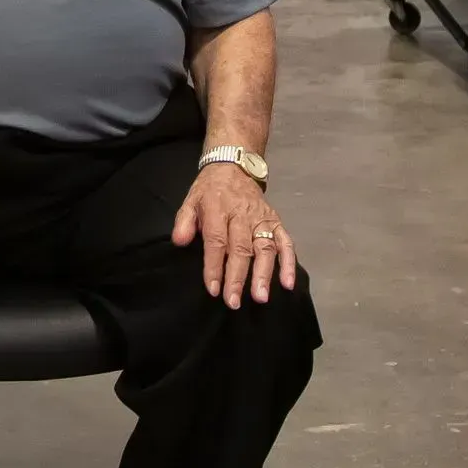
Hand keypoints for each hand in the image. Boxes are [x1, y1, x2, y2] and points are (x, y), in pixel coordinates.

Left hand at [172, 165, 296, 308]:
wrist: (233, 166)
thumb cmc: (210, 190)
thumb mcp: (190, 200)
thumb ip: (184, 222)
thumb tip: (179, 242)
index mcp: (218, 209)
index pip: (217, 241)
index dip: (215, 266)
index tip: (213, 289)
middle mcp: (242, 214)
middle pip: (241, 248)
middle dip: (238, 277)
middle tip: (234, 301)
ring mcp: (261, 219)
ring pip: (265, 248)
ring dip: (264, 274)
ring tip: (261, 297)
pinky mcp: (276, 221)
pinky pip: (285, 242)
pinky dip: (288, 263)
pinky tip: (287, 283)